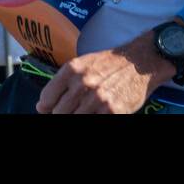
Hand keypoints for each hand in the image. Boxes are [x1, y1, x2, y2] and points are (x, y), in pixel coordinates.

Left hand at [36, 32, 167, 113]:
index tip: (51, 109)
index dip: (47, 107)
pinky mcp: (112, 111)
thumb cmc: (111, 64)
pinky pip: (92, 121)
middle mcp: (83, 84)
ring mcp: (98, 99)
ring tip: (87, 109)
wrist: (141, 61)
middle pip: (58, 113)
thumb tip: (42, 107)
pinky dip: (92, 118)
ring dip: (78, 116)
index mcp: (73, 70)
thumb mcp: (85, 64)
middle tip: (75, 108)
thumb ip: (63, 83)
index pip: (46, 99)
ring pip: (73, 119)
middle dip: (63, 113)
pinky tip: (97, 112)